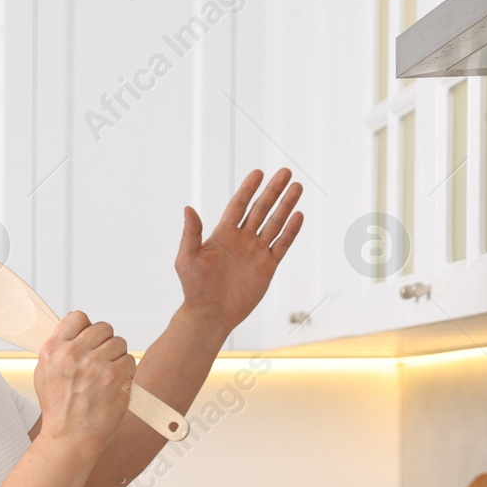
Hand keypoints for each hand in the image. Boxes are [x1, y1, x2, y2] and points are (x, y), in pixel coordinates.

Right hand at [32, 311, 134, 452]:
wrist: (70, 438)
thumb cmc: (59, 410)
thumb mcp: (44, 374)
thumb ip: (58, 349)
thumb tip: (75, 331)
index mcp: (53, 350)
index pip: (78, 317)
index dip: (87, 327)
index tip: (89, 340)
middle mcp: (73, 354)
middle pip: (103, 327)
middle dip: (105, 343)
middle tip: (100, 362)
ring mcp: (96, 365)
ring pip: (119, 343)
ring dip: (117, 357)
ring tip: (106, 376)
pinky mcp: (115, 377)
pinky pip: (130, 360)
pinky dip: (126, 372)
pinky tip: (114, 386)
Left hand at [174, 167, 303, 330]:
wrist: (210, 315)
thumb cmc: (194, 288)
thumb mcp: (187, 258)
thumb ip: (191, 233)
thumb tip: (188, 208)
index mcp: (222, 235)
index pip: (238, 205)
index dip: (248, 189)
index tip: (258, 173)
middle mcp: (241, 239)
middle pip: (260, 209)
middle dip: (273, 191)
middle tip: (285, 172)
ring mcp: (256, 252)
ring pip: (274, 223)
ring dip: (286, 206)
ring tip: (297, 187)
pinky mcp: (267, 266)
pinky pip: (282, 245)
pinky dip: (291, 231)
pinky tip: (299, 215)